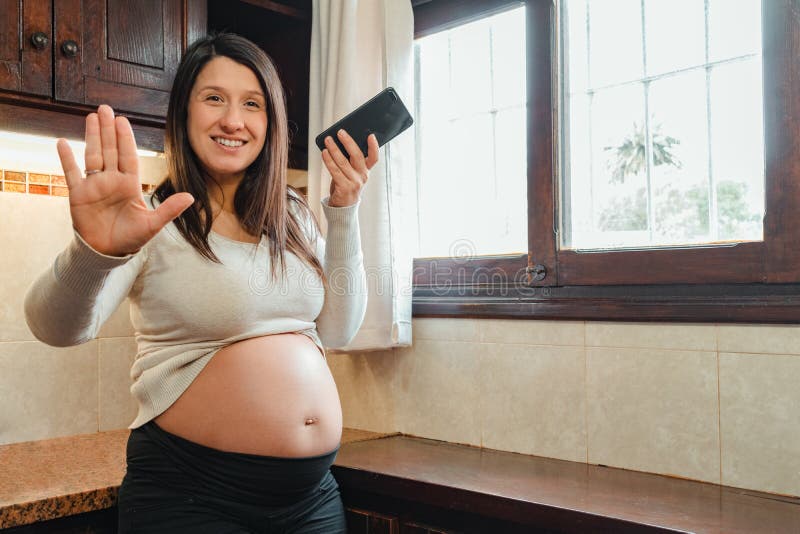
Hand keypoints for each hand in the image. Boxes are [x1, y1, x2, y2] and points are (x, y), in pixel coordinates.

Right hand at [57, 105, 193, 256]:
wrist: (107, 252)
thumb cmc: (131, 239)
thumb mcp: (152, 224)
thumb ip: (169, 209)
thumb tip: (191, 197)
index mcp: (129, 185)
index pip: (128, 156)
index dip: (125, 139)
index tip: (123, 121)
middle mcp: (111, 181)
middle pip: (109, 150)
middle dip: (108, 130)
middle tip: (106, 108)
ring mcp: (94, 186)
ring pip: (92, 155)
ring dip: (91, 137)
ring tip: (91, 117)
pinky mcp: (78, 194)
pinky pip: (71, 173)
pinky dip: (66, 158)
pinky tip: (62, 142)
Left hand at [322, 129, 378, 206]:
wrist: (343, 206)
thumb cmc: (346, 184)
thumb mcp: (352, 172)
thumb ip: (349, 160)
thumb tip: (339, 142)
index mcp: (366, 170)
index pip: (374, 158)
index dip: (374, 147)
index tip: (371, 135)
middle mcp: (363, 176)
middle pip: (357, 156)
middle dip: (348, 142)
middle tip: (340, 132)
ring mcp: (354, 183)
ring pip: (343, 162)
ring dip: (334, 149)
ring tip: (328, 140)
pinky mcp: (344, 188)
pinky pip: (335, 171)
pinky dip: (329, 161)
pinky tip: (324, 153)